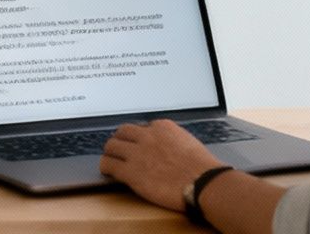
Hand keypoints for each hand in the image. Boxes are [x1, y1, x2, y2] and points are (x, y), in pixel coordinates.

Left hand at [99, 120, 226, 210]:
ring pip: (111, 146)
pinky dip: (107, 167)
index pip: (141, 127)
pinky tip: (109, 172)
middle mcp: (147, 136)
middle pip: (122, 132)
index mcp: (162, 127)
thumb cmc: (202, 168)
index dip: (138, 138)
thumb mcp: (188, 142)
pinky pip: (109, 165)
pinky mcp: (130, 171)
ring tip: (111, 160)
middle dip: (120, 141)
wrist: (203, 182)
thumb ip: (172, 140)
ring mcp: (137, 153)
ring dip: (111, 153)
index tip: (138, 145)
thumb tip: (166, 147)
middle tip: (120, 150)